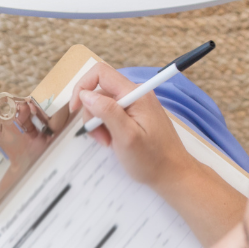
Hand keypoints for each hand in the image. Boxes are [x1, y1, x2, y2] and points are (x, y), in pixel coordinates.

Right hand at [71, 61, 197, 193]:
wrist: (173, 174)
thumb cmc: (153, 159)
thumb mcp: (126, 137)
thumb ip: (107, 112)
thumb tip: (86, 95)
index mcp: (135, 94)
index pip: (100, 73)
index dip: (82, 87)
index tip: (75, 109)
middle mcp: (135, 94)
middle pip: (99, 91)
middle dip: (92, 114)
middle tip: (100, 138)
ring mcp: (136, 104)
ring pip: (103, 105)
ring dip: (99, 124)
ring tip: (109, 143)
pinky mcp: (135, 115)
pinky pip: (112, 114)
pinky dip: (106, 128)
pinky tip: (114, 142)